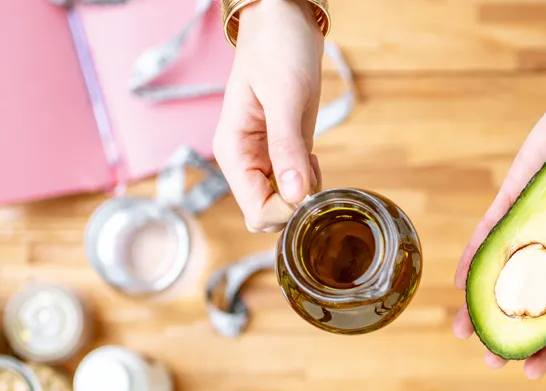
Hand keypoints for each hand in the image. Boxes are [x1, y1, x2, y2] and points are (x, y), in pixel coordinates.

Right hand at [212, 0, 323, 232]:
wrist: (283, 20)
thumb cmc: (276, 48)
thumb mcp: (284, 97)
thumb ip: (287, 147)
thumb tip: (294, 196)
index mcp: (233, 151)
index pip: (256, 211)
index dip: (286, 210)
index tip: (309, 187)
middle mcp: (245, 160)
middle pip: (266, 214)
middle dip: (295, 205)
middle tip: (313, 169)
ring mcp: (263, 157)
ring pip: (281, 202)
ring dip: (303, 192)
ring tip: (312, 157)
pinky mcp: (282, 151)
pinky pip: (293, 185)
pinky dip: (308, 180)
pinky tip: (313, 156)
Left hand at [451, 80, 545, 378]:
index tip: (533, 371)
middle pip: (533, 297)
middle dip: (512, 330)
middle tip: (491, 363)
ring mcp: (537, 219)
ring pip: (506, 269)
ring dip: (484, 301)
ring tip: (462, 333)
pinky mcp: (518, 194)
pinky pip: (494, 228)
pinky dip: (477, 253)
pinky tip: (461, 279)